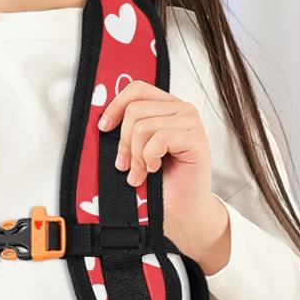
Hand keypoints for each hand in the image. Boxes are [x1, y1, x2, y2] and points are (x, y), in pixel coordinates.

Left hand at [98, 80, 230, 271]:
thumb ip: (128, 130)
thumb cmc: (161, 181)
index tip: (103, 127)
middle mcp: (181, 109)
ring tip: (140, 172)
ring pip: (143, 126)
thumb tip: (102, 120)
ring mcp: (191, 123)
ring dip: (136, 156)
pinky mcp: (196, 140)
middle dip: (124, 142)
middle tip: (125, 164)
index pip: (137, 89)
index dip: (115, 106)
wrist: (182, 210)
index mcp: (166, 106)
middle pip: (135, 110)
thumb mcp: (138, 149)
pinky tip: (155, 169)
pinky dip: (150, 158)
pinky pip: (159, 139)